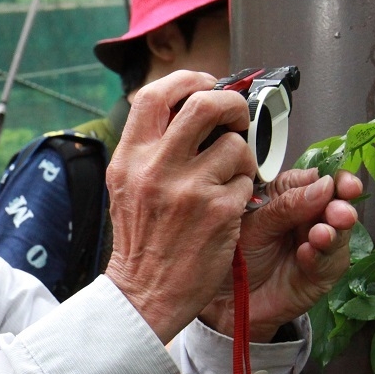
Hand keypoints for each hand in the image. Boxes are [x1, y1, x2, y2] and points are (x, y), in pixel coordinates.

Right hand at [103, 71, 257, 341]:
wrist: (143, 293)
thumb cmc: (141, 241)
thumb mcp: (126, 186)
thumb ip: (149, 148)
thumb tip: (186, 107)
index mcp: (130, 158)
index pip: (156, 94)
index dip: (188, 80)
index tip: (205, 84)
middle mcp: (156, 168)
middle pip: (205, 104)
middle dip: (231, 105)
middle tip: (236, 119)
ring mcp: (189, 189)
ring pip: (235, 145)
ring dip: (241, 158)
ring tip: (228, 180)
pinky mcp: (219, 211)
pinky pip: (247, 181)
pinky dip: (244, 190)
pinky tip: (228, 208)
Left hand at [198, 168, 362, 339]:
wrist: (225, 299)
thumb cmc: (235, 256)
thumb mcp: (253, 225)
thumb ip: (285, 206)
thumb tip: (324, 185)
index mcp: (289, 197)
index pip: (318, 180)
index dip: (335, 180)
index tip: (342, 184)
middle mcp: (309, 218)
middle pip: (336, 205)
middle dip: (340, 207)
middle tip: (337, 212)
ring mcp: (319, 246)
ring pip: (339, 233)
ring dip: (333, 232)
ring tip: (320, 234)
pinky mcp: (322, 274)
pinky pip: (329, 263)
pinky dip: (320, 257)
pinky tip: (307, 254)